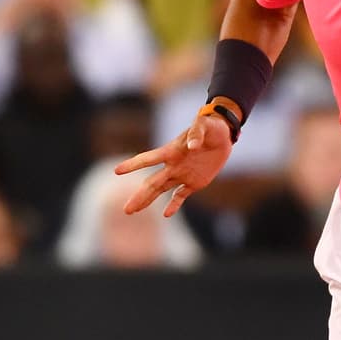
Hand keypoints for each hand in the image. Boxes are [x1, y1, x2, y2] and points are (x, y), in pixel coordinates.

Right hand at [114, 113, 233, 217]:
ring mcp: (182, 174)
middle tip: (126, 209)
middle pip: (152, 182)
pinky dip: (174, 204)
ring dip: (147, 200)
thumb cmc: (211, 127)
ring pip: (161, 190)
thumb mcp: (205, 125)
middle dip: (139, 195)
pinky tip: (166, 214)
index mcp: (171, 151)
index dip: (134, 164)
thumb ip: (196, 132)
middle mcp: (173, 165)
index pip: (148, 159)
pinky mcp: (195, 182)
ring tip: (132, 210)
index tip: (117, 171)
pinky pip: (181, 195)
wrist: (223, 135)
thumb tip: (192, 145)